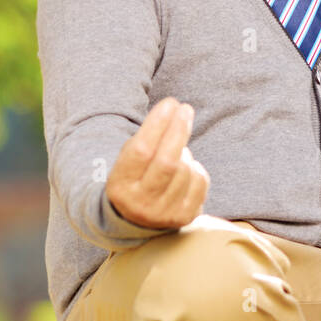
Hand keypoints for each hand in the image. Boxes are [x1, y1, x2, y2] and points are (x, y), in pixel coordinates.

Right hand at [106, 97, 210, 229]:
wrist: (138, 218)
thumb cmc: (136, 176)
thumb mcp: (127, 160)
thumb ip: (145, 138)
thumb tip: (174, 109)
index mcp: (120, 187)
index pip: (141, 151)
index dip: (157, 123)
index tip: (169, 102)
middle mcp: (140, 204)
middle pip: (167, 161)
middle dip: (179, 130)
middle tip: (186, 109)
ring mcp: (164, 214)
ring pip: (185, 169)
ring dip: (184, 152)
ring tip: (176, 151)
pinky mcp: (185, 218)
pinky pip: (200, 181)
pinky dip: (196, 168)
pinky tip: (187, 169)